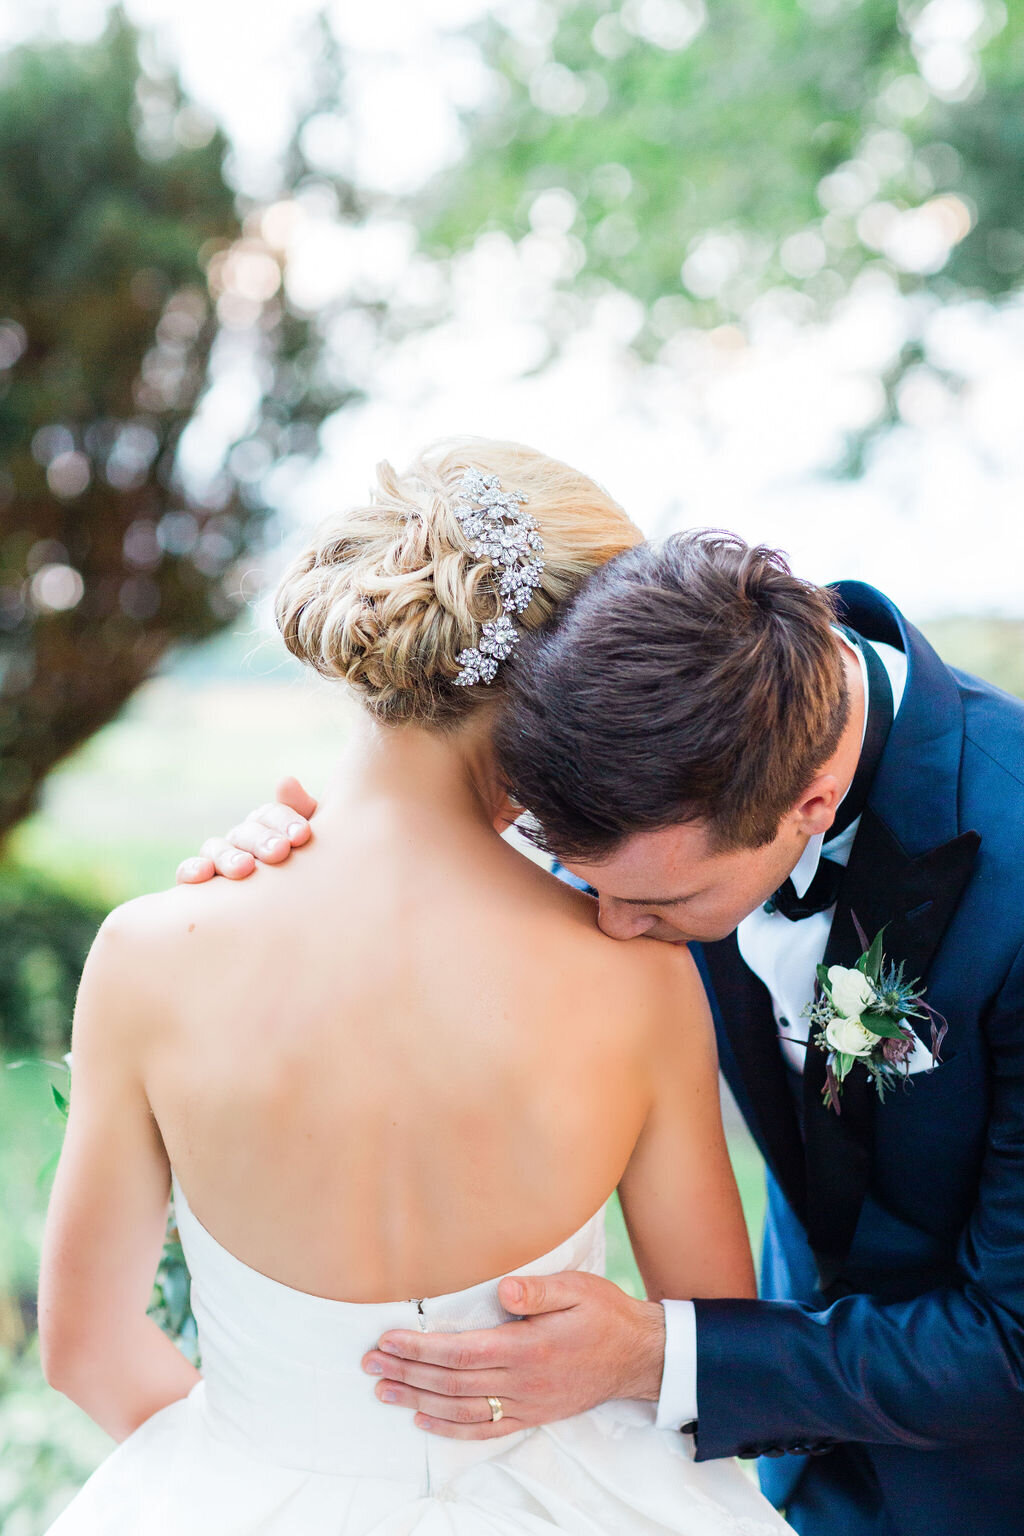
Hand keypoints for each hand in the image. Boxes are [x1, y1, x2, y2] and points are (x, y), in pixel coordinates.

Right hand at [175, 776, 317, 883]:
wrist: (294, 922)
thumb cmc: (309, 875)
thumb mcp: (313, 849)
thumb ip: (303, 814)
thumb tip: (286, 781)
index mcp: (268, 827)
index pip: (271, 815)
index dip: (286, 821)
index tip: (302, 835)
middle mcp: (241, 840)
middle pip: (246, 831)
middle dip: (262, 840)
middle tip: (279, 852)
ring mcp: (218, 860)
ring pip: (216, 848)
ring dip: (229, 856)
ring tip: (245, 868)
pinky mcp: (198, 885)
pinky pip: (187, 872)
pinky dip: (192, 869)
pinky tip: (203, 873)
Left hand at [361, 1270, 665, 1439]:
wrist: (638, 1356)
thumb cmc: (605, 1315)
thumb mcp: (578, 1289)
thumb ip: (538, 1291)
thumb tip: (503, 1290)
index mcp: (528, 1348)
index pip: (462, 1353)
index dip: (421, 1349)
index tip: (388, 1340)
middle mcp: (522, 1382)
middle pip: (452, 1383)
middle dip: (407, 1372)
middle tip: (370, 1364)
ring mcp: (526, 1403)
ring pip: (461, 1409)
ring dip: (418, 1400)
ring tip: (384, 1390)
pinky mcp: (531, 1414)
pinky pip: (484, 1429)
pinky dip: (450, 1428)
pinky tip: (424, 1420)